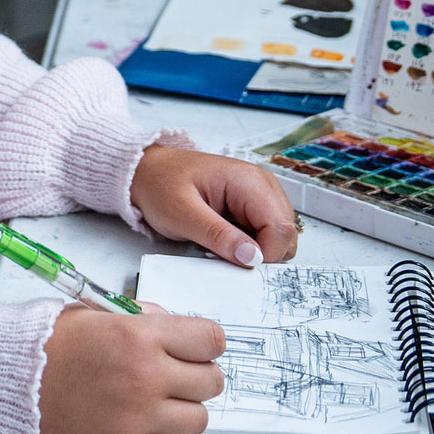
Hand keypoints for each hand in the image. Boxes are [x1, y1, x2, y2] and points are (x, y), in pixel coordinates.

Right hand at [37, 304, 226, 433]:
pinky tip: (148, 431)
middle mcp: (145, 376)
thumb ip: (143, 319)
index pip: (211, 340)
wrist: (8, 383)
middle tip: (174, 378)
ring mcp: (138, 418)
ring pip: (199, 420)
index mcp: (139, 336)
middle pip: (211, 382)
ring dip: (182, 412)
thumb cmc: (46, 347)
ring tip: (155, 405)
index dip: (206, 344)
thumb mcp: (96, 314)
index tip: (196, 350)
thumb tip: (178, 332)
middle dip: (197, 377)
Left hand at [130, 144, 298, 267]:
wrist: (147, 171)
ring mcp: (261, 195)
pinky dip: (249, 244)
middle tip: (224, 253)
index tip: (236, 262)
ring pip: (279, 237)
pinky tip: (224, 239)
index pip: (281, 228)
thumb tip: (252, 258)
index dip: (265, 254)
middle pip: (286, 234)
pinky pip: (264, 234)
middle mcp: (263, 185)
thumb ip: (218, 236)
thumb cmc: (161, 185)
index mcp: (250, 181)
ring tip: (221, 244)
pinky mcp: (253, 205)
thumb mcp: (182, 214)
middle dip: (261, 253)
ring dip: (255, 250)